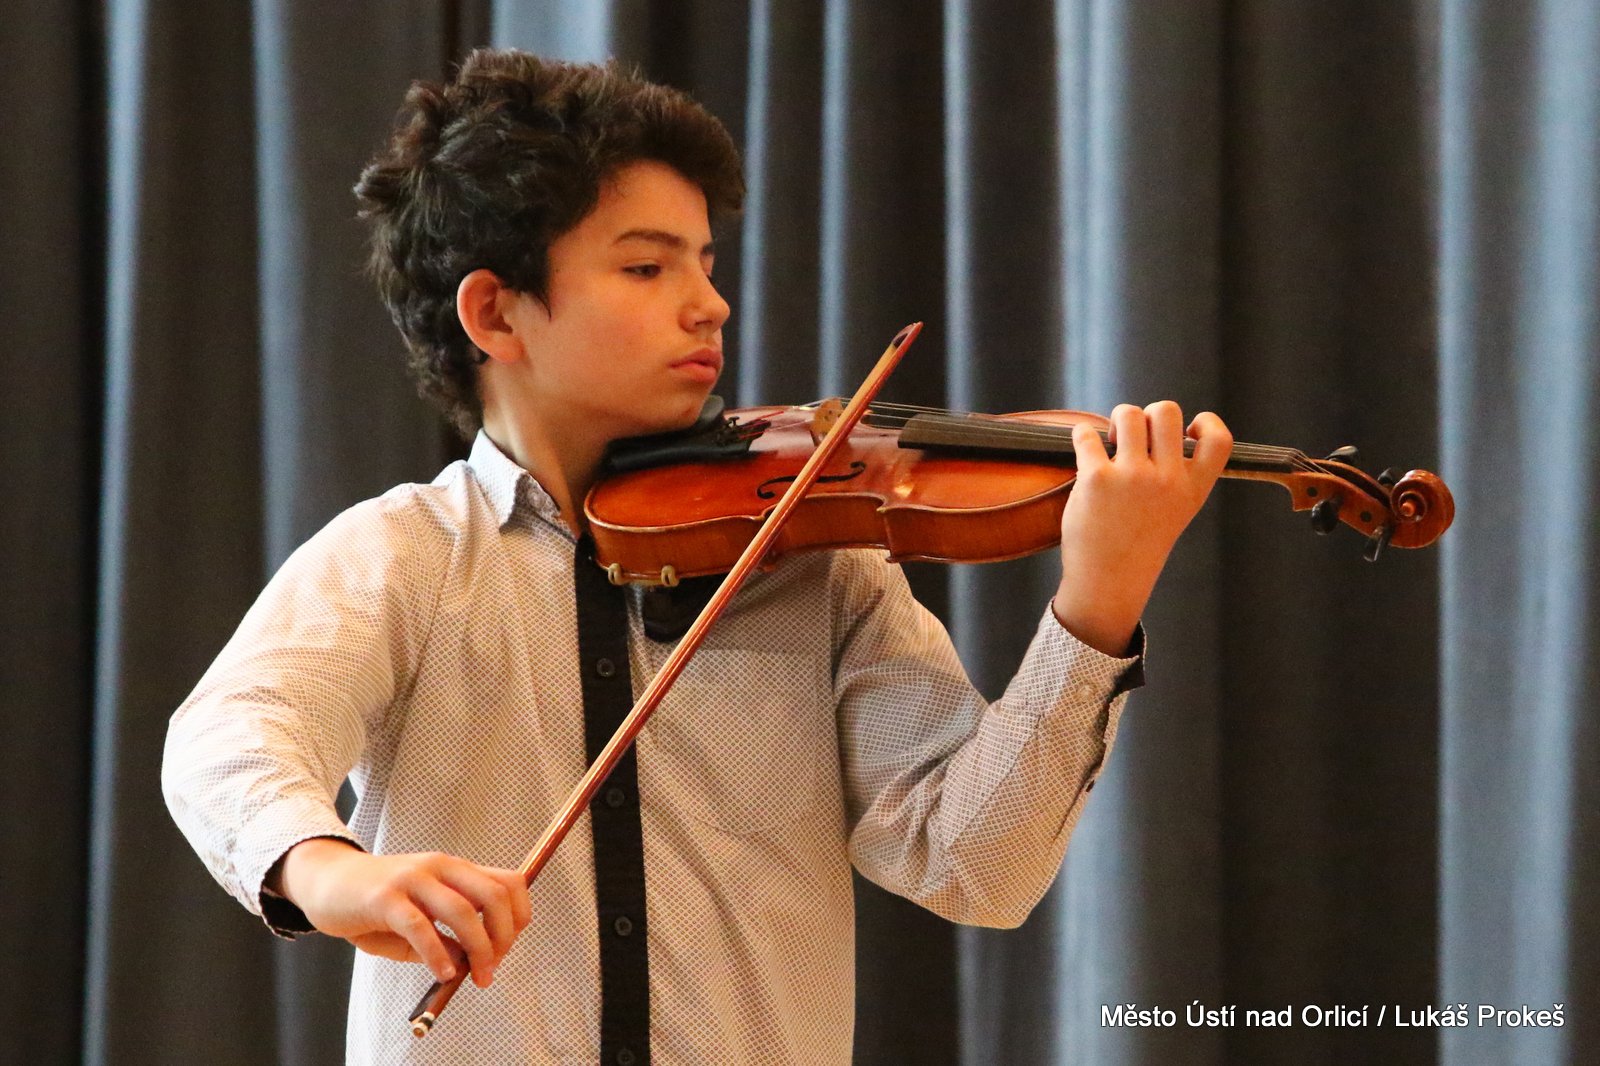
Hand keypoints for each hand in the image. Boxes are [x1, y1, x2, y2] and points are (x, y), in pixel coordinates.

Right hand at [270, 838, 531, 987]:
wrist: (327, 880)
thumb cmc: (377, 902)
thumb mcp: (421, 913)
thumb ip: (447, 934)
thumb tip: (470, 961)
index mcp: (454, 868)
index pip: (508, 882)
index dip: (518, 917)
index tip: (507, 948)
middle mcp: (439, 867)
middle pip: (494, 896)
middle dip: (503, 937)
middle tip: (493, 968)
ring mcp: (412, 879)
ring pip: (463, 911)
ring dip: (479, 949)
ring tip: (477, 977)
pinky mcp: (384, 898)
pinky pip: (420, 927)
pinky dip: (438, 954)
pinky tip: (444, 973)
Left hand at [1052, 401, 1231, 654]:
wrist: (1108, 581)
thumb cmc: (1138, 542)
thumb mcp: (1175, 510)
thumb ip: (1178, 474)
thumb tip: (1158, 424)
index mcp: (1192, 489)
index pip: (1220, 440)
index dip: (1206, 423)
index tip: (1187, 430)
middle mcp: (1167, 480)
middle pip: (1166, 411)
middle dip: (1147, 415)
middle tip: (1135, 438)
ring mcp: (1132, 477)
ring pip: (1127, 414)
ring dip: (1116, 421)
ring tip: (1110, 442)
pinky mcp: (1097, 479)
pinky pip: (1087, 434)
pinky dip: (1082, 436)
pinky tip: (1084, 449)